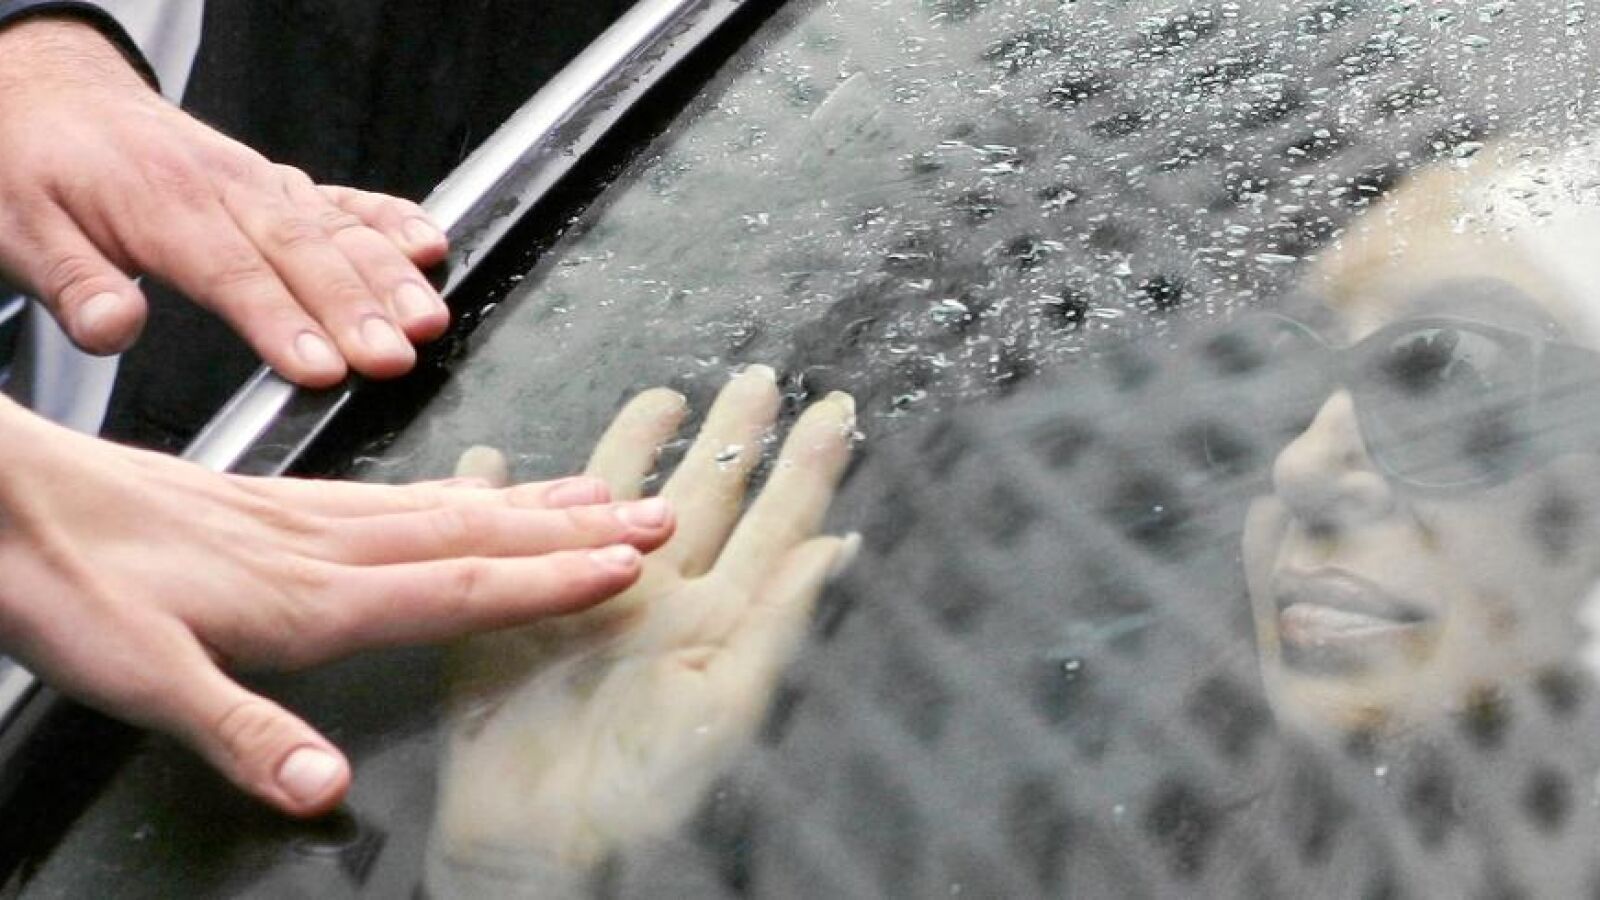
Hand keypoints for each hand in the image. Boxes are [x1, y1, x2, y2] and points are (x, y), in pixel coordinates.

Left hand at [0, 16, 451, 385]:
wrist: (55, 99)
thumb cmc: (38, 171)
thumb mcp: (21, 230)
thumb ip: (73, 283)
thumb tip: (115, 327)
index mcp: (160, 205)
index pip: (229, 272)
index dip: (281, 321)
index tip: (322, 367)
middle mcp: (224, 188)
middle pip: (300, 253)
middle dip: (355, 308)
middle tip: (394, 357)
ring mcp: (260, 184)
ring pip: (335, 229)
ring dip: (389, 275)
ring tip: (427, 319)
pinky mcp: (280, 185)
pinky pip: (345, 200)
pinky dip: (391, 220)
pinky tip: (430, 246)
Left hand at [0, 397, 675, 815]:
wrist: (8, 493)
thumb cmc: (70, 584)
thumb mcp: (141, 680)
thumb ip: (245, 734)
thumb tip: (329, 792)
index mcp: (311, 596)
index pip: (457, 587)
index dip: (547, 582)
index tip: (625, 566)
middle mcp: (325, 547)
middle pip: (476, 537)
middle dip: (572, 532)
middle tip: (654, 514)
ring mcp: (304, 519)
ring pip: (445, 507)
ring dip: (530, 504)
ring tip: (597, 492)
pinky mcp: (276, 503)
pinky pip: (395, 494)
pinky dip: (458, 491)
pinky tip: (471, 491)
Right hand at [428, 367, 858, 881]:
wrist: (543, 849)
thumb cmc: (647, 788)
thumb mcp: (731, 704)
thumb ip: (780, 619)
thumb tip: (839, 544)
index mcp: (715, 618)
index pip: (774, 524)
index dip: (804, 466)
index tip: (833, 410)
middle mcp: (657, 598)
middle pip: (701, 496)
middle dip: (731, 437)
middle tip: (758, 377)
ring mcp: (585, 600)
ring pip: (612, 502)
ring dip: (631, 449)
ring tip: (659, 397)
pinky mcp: (513, 617)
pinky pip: (507, 544)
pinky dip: (495, 498)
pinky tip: (496, 461)